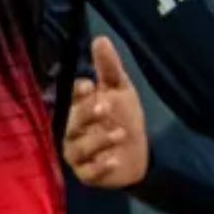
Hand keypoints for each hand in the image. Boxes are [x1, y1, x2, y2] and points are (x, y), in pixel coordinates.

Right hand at [64, 37, 150, 189]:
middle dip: (86, 114)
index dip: (79, 93)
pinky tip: (114, 160)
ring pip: (78, 148)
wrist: (142, 153)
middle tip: (105, 106)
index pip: (71, 98)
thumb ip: (109, 67)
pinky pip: (88, 172)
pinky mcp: (87, 175)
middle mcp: (72, 130)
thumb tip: (99, 38)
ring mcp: (77, 154)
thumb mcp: (121, 90)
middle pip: (71, 122)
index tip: (89, 86)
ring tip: (121, 133)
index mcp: (78, 107)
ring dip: (99, 140)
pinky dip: (100, 167)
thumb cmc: (125, 117)